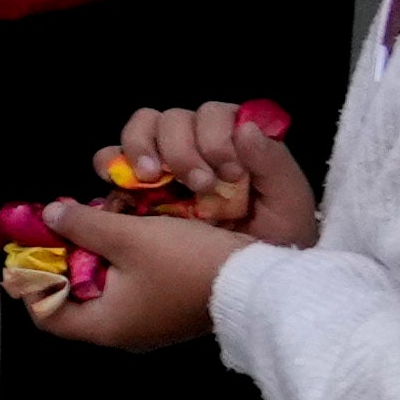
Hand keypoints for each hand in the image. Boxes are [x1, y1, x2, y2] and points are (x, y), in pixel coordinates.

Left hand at [26, 202, 243, 348]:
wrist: (256, 282)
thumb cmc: (189, 263)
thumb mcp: (129, 236)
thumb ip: (83, 225)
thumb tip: (49, 216)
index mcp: (105, 325)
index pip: (46, 315)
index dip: (31, 281)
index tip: (29, 247)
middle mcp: (123, 331)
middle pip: (72, 300)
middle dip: (64, 261)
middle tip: (60, 226)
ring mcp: (147, 323)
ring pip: (102, 290)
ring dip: (93, 257)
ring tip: (90, 222)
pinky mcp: (167, 310)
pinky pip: (128, 287)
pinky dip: (118, 263)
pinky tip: (123, 233)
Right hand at [99, 105, 318, 245]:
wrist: (246, 286)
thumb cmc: (274, 244)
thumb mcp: (289, 208)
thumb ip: (274, 165)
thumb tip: (245, 128)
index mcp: (235, 142)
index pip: (215, 114)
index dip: (217, 136)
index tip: (229, 173)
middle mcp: (197, 144)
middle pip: (175, 118)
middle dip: (183, 149)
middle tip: (198, 185)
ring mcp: (164, 162)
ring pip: (143, 126)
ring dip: (144, 146)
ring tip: (152, 178)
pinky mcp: (136, 186)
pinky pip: (111, 158)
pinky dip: (110, 162)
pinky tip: (119, 182)